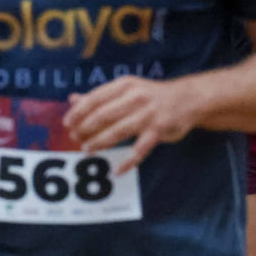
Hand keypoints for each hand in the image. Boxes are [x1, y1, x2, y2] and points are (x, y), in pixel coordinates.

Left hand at [64, 77, 195, 175]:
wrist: (188, 98)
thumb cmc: (151, 95)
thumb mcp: (127, 90)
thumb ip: (101, 96)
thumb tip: (72, 99)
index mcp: (125, 85)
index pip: (96, 97)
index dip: (79, 111)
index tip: (67, 123)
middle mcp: (136, 97)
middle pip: (104, 114)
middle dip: (86, 128)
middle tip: (76, 139)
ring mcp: (148, 114)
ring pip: (118, 131)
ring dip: (100, 142)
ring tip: (88, 150)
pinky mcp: (159, 129)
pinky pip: (140, 149)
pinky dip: (127, 161)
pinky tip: (116, 170)